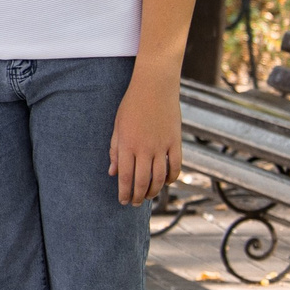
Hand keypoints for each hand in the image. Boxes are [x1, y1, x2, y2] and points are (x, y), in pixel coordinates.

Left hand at [109, 63, 182, 204]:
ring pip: (160, 178)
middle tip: (134, 203)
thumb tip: (113, 172)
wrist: (154, 87)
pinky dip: (172, 178)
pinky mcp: (176, 142)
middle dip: (137, 196)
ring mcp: (162, 146)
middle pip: (142, 181)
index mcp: (127, 145)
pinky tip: (166, 183)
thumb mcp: (117, 126)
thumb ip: (115, 150)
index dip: (124, 192)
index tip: (123, 201)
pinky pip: (176, 166)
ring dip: (154, 190)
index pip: (125, 177)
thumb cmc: (131, 105)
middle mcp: (145, 149)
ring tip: (148, 196)